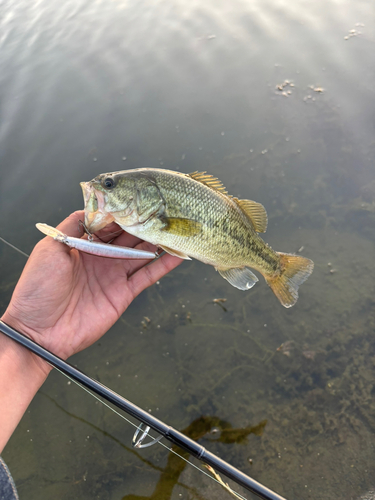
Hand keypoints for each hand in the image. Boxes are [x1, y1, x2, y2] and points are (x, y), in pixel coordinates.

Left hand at [1, 211, 181, 371]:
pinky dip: (164, 266)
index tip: (141, 199)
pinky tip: (178, 254)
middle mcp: (102, 257)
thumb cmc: (38, 287)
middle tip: (165, 209)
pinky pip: (148, 276)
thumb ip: (73, 225)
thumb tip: (93, 206)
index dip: (124, 212)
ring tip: (177, 227)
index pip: (110, 223)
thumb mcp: (50, 247)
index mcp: (84, 244)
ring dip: (159, 241)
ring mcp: (114, 275)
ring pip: (143, 254)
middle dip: (145, 223)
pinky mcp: (124, 293)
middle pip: (129, 236)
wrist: (39, 330)